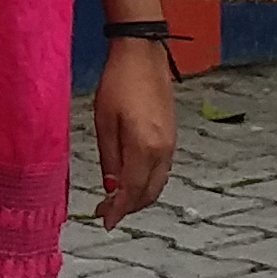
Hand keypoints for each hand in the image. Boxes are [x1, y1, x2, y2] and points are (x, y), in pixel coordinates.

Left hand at [91, 37, 176, 225]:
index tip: (104, 222)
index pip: (131, 191)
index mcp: (145, 147)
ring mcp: (172, 144)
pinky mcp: (172, 136)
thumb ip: (109, 158)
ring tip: (115, 201)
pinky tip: (130, 180)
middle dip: (128, 207)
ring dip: (138, 197)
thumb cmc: (117, 83)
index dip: (118, 210)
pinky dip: (147, 182)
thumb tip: (111, 188)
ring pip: (157, 184)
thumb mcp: (104, 122)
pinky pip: (162, 171)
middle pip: (148, 193)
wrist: (143, 55)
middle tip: (105, 212)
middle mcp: (164, 151)